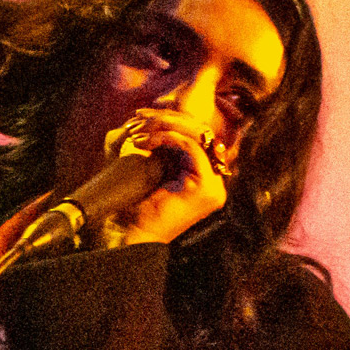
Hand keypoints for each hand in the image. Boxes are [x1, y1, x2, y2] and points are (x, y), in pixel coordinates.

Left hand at [93, 108, 229, 246]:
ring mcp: (215, 185)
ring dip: (165, 127)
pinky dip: (169, 139)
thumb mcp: (154, 166)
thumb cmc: (137, 205)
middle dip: (167, 119)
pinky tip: (148, 141)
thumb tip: (163, 115)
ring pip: (197, 136)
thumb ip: (166, 145)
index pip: (196, 134)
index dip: (170, 119)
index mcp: (205, 176)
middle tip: (139, 117)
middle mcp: (215, 181)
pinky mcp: (207, 187)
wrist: (134, 234)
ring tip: (140, 130)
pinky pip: (192, 148)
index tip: (142, 116)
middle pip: (199, 132)